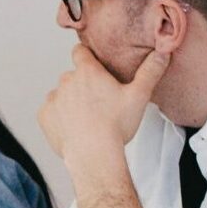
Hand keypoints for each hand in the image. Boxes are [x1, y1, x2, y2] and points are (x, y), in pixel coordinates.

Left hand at [37, 44, 171, 176]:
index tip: (93, 65)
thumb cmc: (115, 126)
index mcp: (88, 72)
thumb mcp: (138, 96)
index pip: (80, 51)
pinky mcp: (44, 116)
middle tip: (98, 102)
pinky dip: (59, 118)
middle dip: (83, 85)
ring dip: (70, 102)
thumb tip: (162, 52)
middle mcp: (66, 81)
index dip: (87, 56)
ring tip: (86, 118)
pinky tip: (74, 128)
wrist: (93, 155)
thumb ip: (150, 71)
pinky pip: (50, 112)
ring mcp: (53, 98)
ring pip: (61, 95)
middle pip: (73, 77)